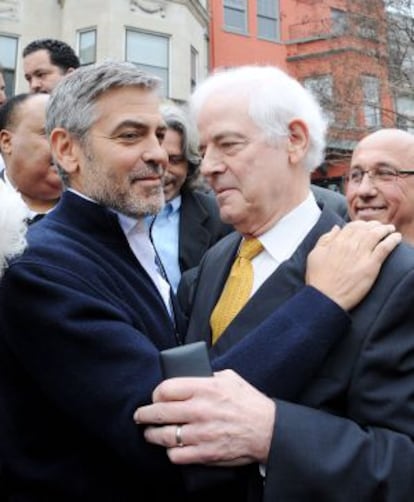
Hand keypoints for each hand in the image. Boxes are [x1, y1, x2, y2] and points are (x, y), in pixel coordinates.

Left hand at [134, 369, 274, 466]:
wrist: (269, 430)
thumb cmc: (249, 402)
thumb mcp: (230, 378)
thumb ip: (208, 376)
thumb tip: (191, 376)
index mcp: (205, 388)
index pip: (166, 388)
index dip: (155, 393)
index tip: (155, 397)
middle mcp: (200, 410)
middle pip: (159, 412)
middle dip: (144, 415)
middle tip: (140, 416)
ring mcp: (201, 434)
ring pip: (163, 436)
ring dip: (152, 435)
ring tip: (150, 433)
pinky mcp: (205, 453)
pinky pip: (176, 455)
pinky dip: (170, 452)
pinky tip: (171, 448)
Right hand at [306, 220, 400, 309]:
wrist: (325, 297)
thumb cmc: (318, 279)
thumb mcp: (314, 255)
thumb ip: (325, 239)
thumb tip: (336, 228)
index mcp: (337, 242)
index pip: (352, 226)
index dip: (361, 224)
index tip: (365, 226)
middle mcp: (350, 245)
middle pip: (366, 228)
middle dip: (374, 225)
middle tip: (380, 227)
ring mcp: (361, 254)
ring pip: (377, 234)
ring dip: (385, 229)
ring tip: (391, 230)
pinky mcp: (371, 265)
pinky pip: (385, 248)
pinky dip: (392, 240)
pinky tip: (397, 238)